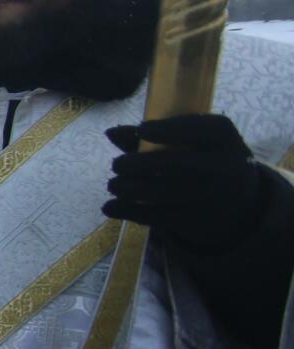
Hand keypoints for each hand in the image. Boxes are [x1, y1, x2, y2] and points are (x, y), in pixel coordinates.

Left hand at [103, 114, 272, 253]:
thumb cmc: (203, 158)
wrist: (238, 199)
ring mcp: (213, 195)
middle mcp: (225, 166)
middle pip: (177, 163)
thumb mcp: (192, 140)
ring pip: (165, 193)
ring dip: (130, 189)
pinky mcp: (199, 220)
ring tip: (113, 185)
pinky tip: (109, 207)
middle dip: (139, 164)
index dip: (169, 128)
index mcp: (224, 137)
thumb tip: (111, 133)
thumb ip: (153, 134)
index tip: (142, 129)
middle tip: (116, 164)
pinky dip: (130, 211)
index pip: (199, 129)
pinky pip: (160, 216)